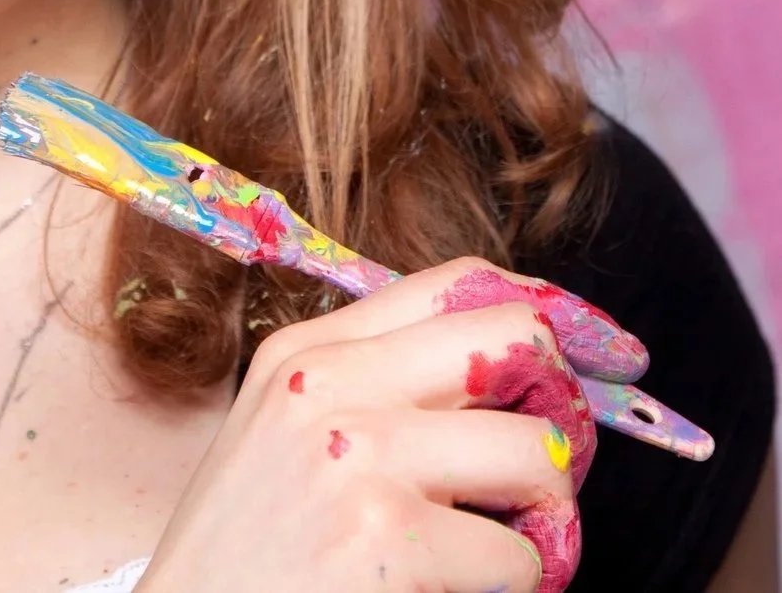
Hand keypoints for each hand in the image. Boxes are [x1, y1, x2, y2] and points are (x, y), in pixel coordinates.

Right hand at [138, 257, 609, 592]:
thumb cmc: (248, 551)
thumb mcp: (285, 434)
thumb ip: (372, 389)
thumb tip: (510, 379)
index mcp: (305, 351)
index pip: (453, 283)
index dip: (544, 310)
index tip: (597, 353)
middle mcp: (327, 383)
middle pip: (511, 336)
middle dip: (560, 401)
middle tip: (550, 462)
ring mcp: (356, 455)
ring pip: (535, 452)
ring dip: (543, 512)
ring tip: (500, 543)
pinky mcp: (385, 538)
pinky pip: (518, 554)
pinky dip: (510, 586)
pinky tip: (456, 590)